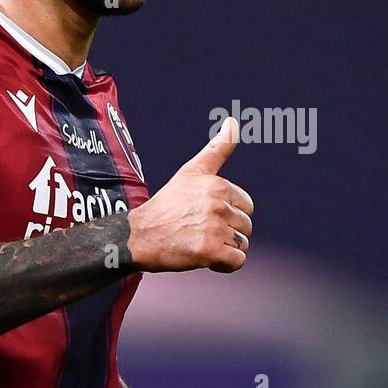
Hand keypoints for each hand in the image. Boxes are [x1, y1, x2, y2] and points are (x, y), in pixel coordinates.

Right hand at [127, 117, 253, 272]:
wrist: (140, 235)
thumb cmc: (167, 205)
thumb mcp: (191, 171)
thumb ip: (217, 148)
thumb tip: (234, 122)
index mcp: (218, 184)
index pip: (247, 206)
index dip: (229, 214)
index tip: (204, 214)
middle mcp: (218, 204)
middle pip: (246, 226)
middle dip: (228, 232)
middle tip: (200, 230)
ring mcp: (214, 227)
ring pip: (242, 244)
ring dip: (225, 248)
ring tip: (200, 242)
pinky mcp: (210, 250)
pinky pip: (237, 261)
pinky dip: (225, 265)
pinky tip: (207, 259)